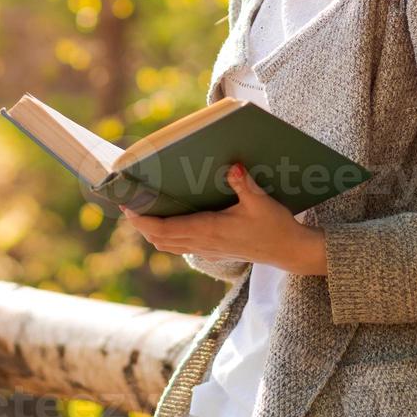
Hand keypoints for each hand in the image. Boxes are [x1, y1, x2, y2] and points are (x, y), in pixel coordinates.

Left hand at [118, 163, 327, 274]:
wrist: (289, 251)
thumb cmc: (275, 226)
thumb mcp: (261, 202)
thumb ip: (244, 184)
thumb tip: (232, 165)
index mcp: (209, 231)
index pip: (165, 229)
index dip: (143, 220)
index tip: (127, 207)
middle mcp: (203, 243)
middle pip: (160, 239)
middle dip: (141, 224)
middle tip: (128, 205)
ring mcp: (207, 249)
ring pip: (168, 244)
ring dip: (152, 231)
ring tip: (141, 212)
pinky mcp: (213, 250)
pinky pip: (180, 245)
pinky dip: (166, 236)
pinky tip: (168, 222)